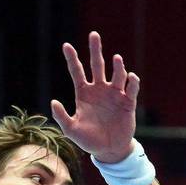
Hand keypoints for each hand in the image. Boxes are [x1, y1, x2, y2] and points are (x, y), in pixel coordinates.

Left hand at [51, 31, 138, 161]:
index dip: (72, 58)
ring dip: (117, 66)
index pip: (77, 72)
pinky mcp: (128, 102)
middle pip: (97, 65)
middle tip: (93, 34)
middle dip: (95, 50)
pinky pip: (131, 88)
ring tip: (116, 59)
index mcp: (84, 94)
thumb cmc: (88, 140)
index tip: (66, 45)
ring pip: (116, 74)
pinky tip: (131, 77)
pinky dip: (132, 82)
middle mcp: (99, 90)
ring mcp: (114, 94)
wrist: (108, 150)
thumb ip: (62, 116)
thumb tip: (53, 101)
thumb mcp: (71, 130)